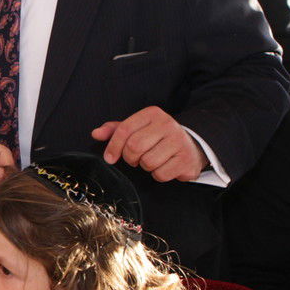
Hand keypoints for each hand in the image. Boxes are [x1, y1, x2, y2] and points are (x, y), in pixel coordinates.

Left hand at [91, 106, 207, 181]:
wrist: (193, 143)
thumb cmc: (159, 137)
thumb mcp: (138, 128)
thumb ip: (116, 130)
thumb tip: (96, 133)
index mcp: (152, 114)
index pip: (125, 130)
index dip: (113, 146)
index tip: (109, 158)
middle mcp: (167, 125)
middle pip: (134, 147)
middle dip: (130, 158)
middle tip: (135, 159)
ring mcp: (179, 142)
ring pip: (147, 162)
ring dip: (145, 167)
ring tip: (153, 160)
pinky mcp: (186, 160)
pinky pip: (161, 174)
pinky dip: (158, 175)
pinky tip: (165, 166)